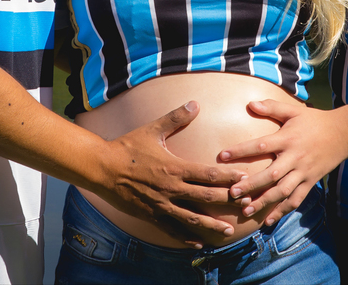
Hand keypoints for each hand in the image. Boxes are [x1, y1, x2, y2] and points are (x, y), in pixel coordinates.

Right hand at [98, 101, 247, 247]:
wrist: (101, 168)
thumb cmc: (127, 147)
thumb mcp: (152, 130)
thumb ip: (175, 118)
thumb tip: (195, 103)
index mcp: (174, 167)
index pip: (207, 173)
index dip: (227, 176)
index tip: (244, 177)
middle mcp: (171, 188)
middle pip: (205, 197)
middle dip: (228, 201)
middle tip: (246, 204)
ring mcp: (161, 205)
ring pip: (191, 218)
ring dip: (211, 225)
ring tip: (227, 231)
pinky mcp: (150, 215)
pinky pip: (171, 229)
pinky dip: (186, 237)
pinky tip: (198, 244)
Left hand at [218, 99, 347, 226]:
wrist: (344, 133)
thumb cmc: (315, 120)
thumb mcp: (294, 111)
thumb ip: (272, 107)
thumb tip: (250, 103)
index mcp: (288, 139)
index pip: (261, 145)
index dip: (241, 150)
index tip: (222, 156)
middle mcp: (295, 157)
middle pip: (271, 174)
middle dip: (251, 185)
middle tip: (232, 193)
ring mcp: (304, 172)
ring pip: (283, 191)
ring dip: (264, 202)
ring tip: (246, 211)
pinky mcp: (311, 182)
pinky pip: (296, 199)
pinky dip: (282, 211)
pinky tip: (268, 220)